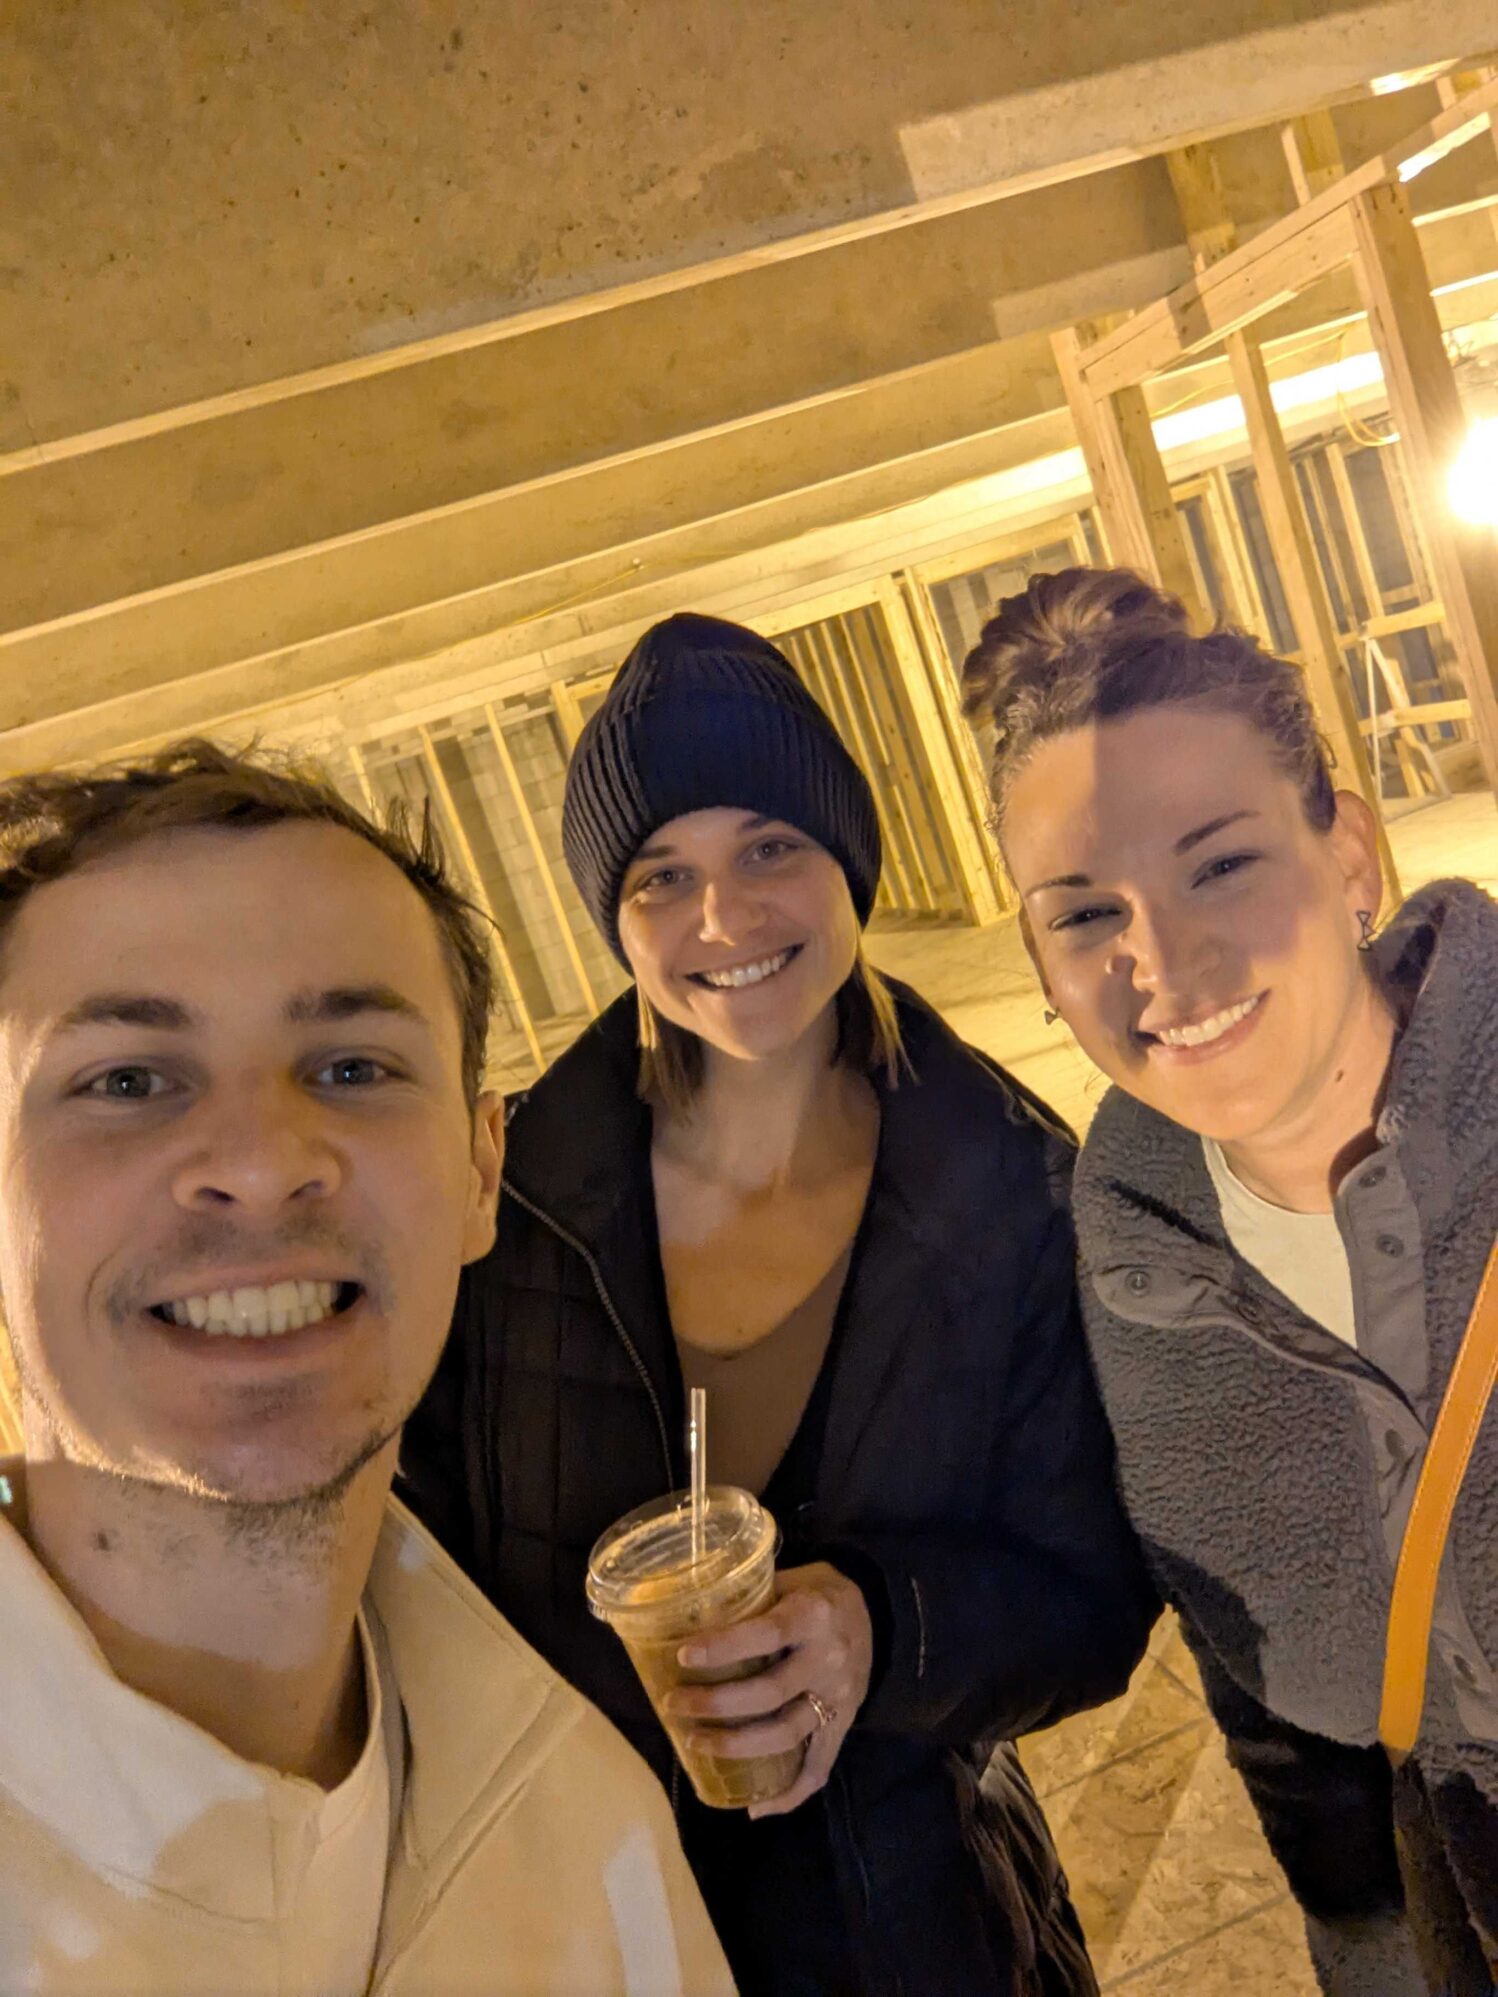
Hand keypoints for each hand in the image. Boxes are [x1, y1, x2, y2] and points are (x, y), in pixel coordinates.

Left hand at [664, 1560, 872, 1817]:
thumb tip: (685, 1611)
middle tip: (674, 1704)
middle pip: (769, 1693)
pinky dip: (790, 1793)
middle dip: (717, 1704)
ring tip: (695, 1743)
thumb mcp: (787, 1580)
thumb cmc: (815, 1590)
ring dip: (737, 1745)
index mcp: (813, 1616)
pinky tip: (755, 1808)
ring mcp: (839, 1696)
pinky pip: (821, 1766)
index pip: (765, 1635)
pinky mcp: (845, 1722)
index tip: (683, 1656)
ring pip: (787, 1733)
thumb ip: (749, 1598)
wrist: (875, 1607)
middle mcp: (828, 1659)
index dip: (724, 1648)